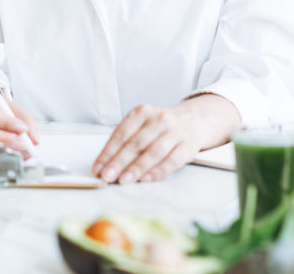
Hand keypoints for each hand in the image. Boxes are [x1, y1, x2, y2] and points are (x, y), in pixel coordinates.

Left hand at [92, 94, 238, 183]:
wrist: (195, 119)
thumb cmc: (162, 126)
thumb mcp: (143, 124)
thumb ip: (127, 141)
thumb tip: (106, 165)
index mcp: (142, 113)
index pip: (121, 133)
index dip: (108, 152)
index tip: (98, 168)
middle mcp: (158, 119)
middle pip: (135, 143)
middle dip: (119, 162)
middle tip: (107, 177)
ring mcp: (175, 131)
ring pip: (153, 151)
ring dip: (137, 167)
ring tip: (124, 180)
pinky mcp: (188, 144)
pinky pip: (173, 159)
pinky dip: (159, 170)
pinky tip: (148, 178)